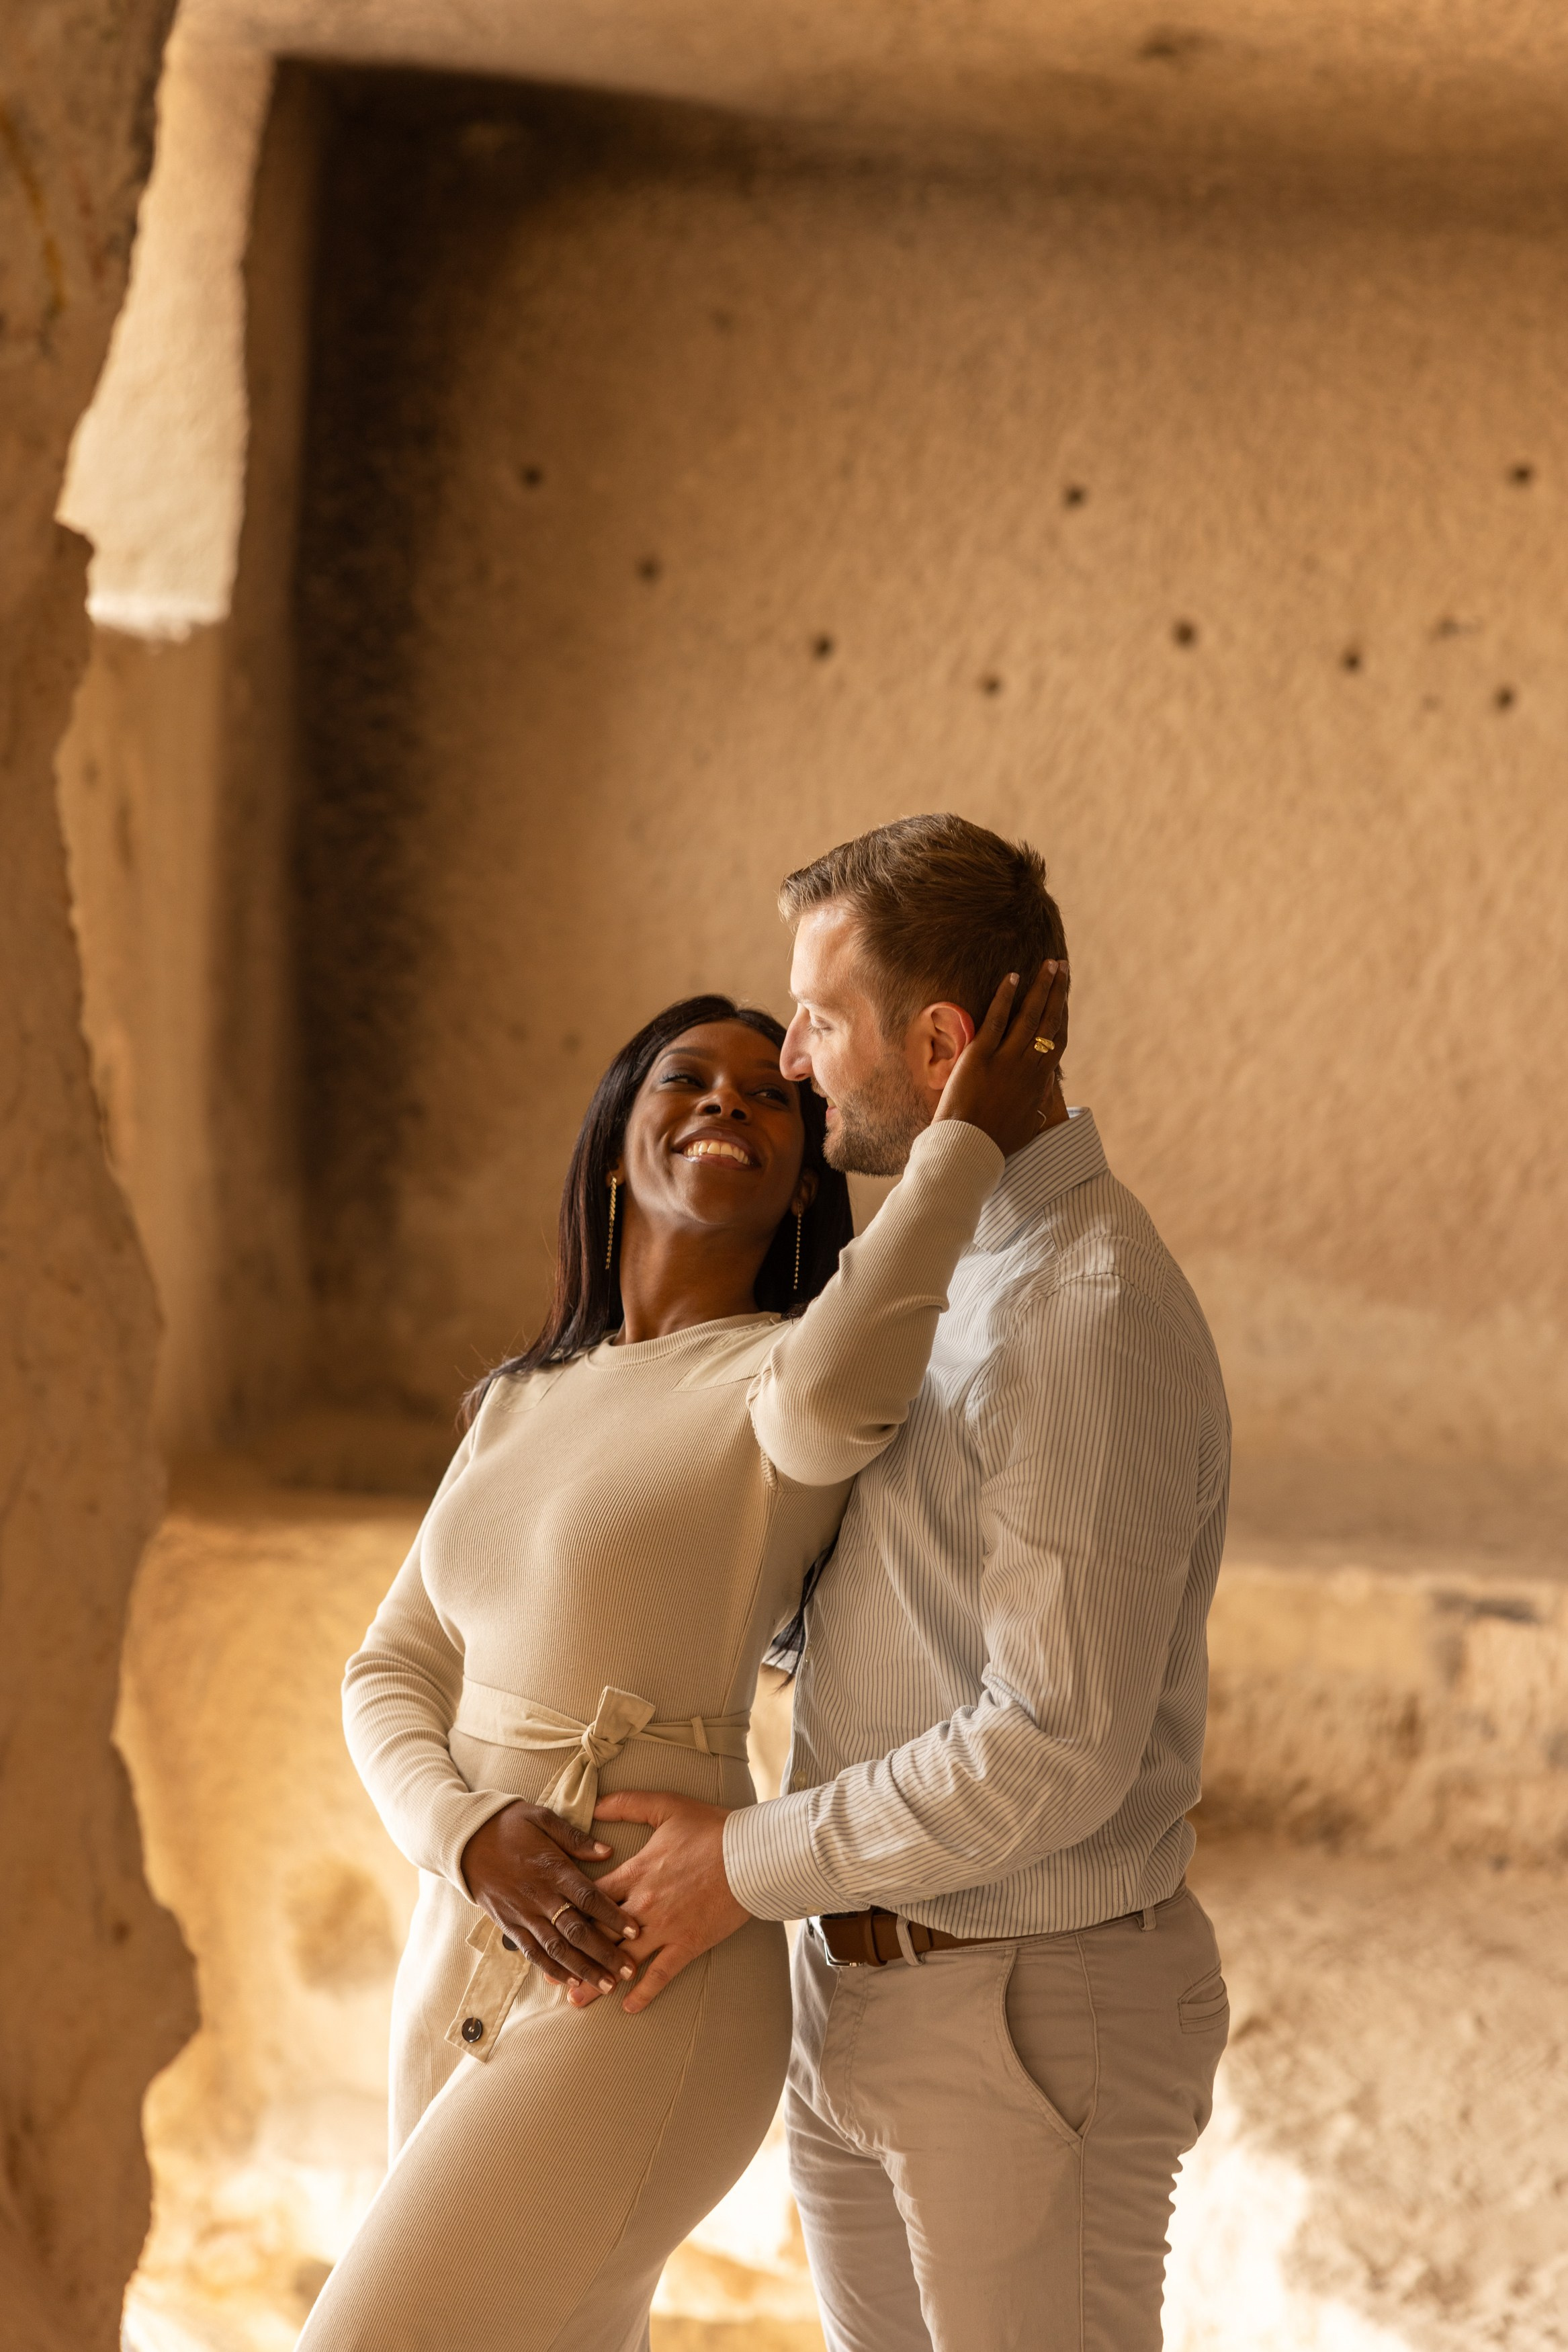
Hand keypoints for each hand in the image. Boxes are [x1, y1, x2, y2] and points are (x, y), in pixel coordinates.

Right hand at [460, 1801, 640, 1995]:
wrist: (464, 1839)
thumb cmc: (508, 1825)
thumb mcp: (542, 1818)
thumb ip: (575, 1837)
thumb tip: (608, 1851)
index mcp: (552, 1868)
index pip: (588, 1896)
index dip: (613, 1915)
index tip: (637, 1930)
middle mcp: (539, 1896)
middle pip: (576, 1930)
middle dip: (604, 1953)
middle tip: (629, 1971)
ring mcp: (523, 1913)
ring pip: (556, 1948)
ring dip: (582, 1969)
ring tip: (606, 1986)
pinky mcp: (509, 1925)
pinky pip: (532, 1952)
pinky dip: (551, 1969)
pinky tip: (570, 1982)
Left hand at [568, 1792, 749, 2014]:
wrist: (751, 1854)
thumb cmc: (711, 1828)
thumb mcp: (665, 1805)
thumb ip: (627, 1804)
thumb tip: (595, 1803)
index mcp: (635, 1872)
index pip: (591, 1896)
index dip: (568, 1910)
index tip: (549, 1923)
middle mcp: (644, 1904)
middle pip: (598, 1934)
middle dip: (573, 1954)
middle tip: (550, 1974)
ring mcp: (666, 1927)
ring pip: (623, 1959)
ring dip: (598, 1980)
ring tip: (576, 2000)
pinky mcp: (688, 1943)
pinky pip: (661, 1974)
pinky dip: (644, 1992)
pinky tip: (628, 2007)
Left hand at [933, 959, 1068, 1156]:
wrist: (970, 1147)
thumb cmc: (996, 1142)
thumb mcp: (1028, 1127)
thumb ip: (1038, 1110)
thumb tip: (1046, 1104)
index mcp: (1039, 1081)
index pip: (1057, 1040)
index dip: (1062, 1015)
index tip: (1065, 996)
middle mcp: (1028, 1065)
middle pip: (1049, 1021)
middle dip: (1057, 991)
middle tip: (1062, 967)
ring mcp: (1006, 1058)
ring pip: (1030, 1016)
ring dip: (1041, 987)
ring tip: (1048, 964)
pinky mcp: (981, 1055)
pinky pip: (997, 1019)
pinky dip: (1005, 997)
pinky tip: (1013, 977)